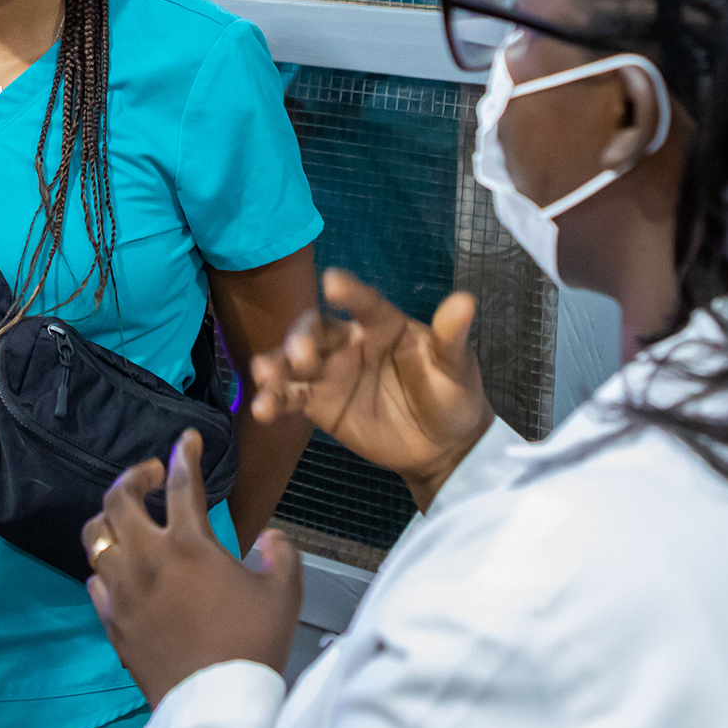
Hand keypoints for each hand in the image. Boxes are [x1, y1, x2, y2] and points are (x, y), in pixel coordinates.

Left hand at [82, 430, 301, 706]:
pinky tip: (120, 568)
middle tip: (151, 476)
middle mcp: (147, 558)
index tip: (187, 440)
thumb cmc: (252, 645)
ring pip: (95, 535)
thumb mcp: (283, 594)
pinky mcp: (111, 618)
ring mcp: (123, 589)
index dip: (184, 454)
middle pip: (119, 497)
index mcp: (189, 544)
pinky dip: (105, 565)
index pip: (181, 482)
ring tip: (128, 518)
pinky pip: (94, 578)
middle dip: (134, 476)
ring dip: (110, 517)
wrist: (215, 702)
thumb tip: (273, 538)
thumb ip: (282, 554)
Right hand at [250, 269, 492, 510]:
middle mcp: (350, 341)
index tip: (330, 281)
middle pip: (317, 329)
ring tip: (264, 376)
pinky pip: (291, 397)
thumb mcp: (457, 368)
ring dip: (276, 364)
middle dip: (302, 337)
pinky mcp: (319, 403)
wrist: (442, 447)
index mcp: (384, 324)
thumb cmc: (453, 396)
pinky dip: (273, 400)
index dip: (348, 291)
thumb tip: (466, 300)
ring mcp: (330, 372)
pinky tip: (262, 409)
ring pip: (294, 361)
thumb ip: (452, 337)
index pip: (364, 302)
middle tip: (300, 355)